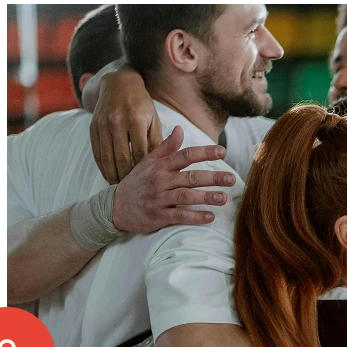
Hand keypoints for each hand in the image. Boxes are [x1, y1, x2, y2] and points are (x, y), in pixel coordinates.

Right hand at [89, 68, 162, 183]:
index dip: (143, 171)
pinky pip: (96, 152)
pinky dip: (102, 166)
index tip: (148, 186)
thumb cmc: (142, 106)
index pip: (140, 153)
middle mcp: (117, 122)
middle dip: (127, 177)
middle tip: (134, 192)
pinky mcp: (92, 127)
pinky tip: (108, 176)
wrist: (118, 84)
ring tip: (121, 188)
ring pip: (107, 157)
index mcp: (136, 120)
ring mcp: (102, 125)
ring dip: (113, 175)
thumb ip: (158, 142)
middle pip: (121, 158)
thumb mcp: (154, 120)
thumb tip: (166, 166)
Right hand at [112, 125, 235, 233]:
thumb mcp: (148, 162)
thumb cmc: (137, 183)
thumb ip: (166, 147)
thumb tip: (180, 128)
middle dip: (212, 178)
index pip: (185, 155)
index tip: (223, 151)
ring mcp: (159, 199)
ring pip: (185, 196)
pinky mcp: (158, 216)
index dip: (205, 153)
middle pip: (190, 177)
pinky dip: (194, 217)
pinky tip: (210, 217)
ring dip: (206, 197)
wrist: (114, 207)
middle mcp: (160, 181)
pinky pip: (179, 216)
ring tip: (223, 198)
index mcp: (160, 166)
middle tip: (231, 179)